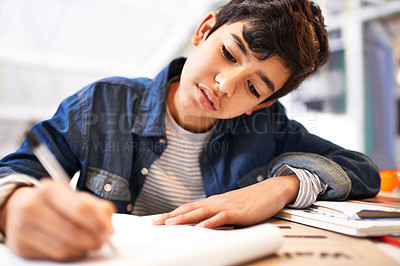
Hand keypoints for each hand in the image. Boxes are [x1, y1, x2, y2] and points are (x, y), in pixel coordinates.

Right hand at [1, 178, 115, 260]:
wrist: (17, 206)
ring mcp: (23, 228)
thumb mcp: (74, 195)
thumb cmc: (52, 201)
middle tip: (103, 241)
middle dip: (93, 239)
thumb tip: (107, 225)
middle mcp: (32, 207)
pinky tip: (77, 247)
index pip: (80, 209)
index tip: (109, 231)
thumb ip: (95, 206)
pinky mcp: (21, 246)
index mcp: (49, 189)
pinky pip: (54, 256)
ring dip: (83, 249)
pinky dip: (71, 253)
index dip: (98, 223)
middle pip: (71, 231)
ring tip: (92, 244)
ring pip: (63, 247)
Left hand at [152, 175, 298, 227]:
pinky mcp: (239, 212)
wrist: (272, 190)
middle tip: (155, 222)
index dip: (173, 213)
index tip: (159, 219)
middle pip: (190, 208)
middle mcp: (217, 202)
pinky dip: (210, 222)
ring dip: (184, 218)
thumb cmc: (252, 200)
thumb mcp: (231, 208)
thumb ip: (218, 215)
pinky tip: (201, 227)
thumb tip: (204, 223)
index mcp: (214, 202)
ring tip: (170, 224)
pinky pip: (222, 217)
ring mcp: (227, 206)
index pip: (189, 207)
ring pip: (201, 212)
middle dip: (171, 216)